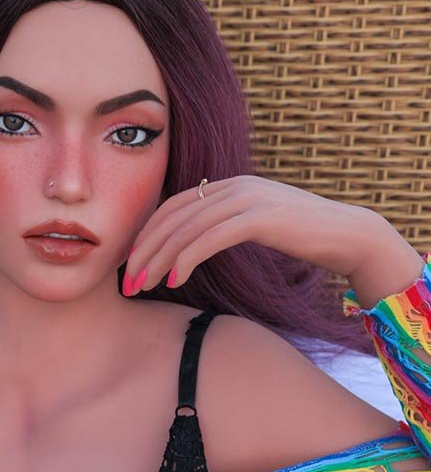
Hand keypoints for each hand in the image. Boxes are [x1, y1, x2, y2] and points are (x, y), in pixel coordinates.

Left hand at [122, 174, 419, 300]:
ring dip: (159, 259)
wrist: (346, 234)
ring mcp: (246, 199)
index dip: (146, 234)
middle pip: (172, 216)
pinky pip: (210, 238)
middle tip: (126, 281)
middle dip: (144, 250)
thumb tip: (189, 250)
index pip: (172, 206)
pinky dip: (187, 258)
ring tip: (142, 285)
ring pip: (186, 228)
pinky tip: (174, 280)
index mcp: (227, 186)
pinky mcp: (259, 217)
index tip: (129, 264)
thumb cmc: (300, 238)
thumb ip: (223, 229)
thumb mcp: (254, 227)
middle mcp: (233, 186)